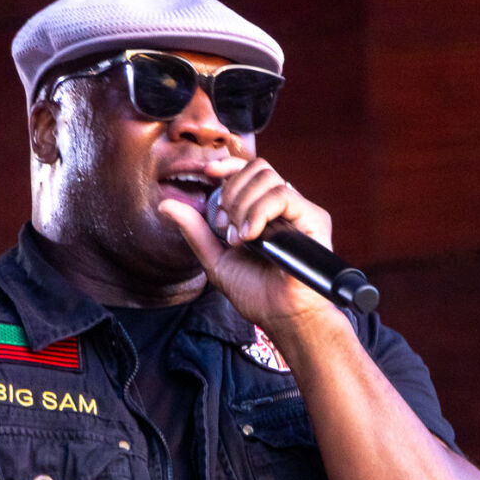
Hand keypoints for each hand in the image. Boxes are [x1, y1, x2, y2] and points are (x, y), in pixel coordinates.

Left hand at [157, 156, 347, 334]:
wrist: (281, 315)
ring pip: (268, 178)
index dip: (228, 164)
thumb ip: (195, 231)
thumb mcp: (216, 260)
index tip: (208, 173)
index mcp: (262, 210)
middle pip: (256, 168)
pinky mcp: (314, 218)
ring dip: (244, 205)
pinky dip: (260, 212)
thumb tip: (165, 205)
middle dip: (232, 193)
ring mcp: (299, 211)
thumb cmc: (256, 293)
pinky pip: (283, 195)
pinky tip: (251, 236)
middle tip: (226, 228)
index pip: (248, 170)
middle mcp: (283, 206)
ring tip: (240, 237)